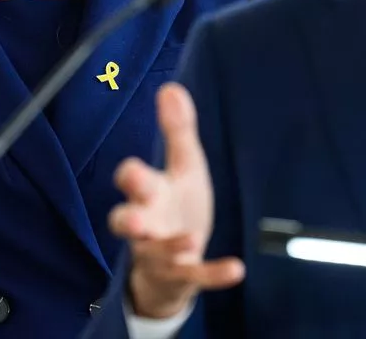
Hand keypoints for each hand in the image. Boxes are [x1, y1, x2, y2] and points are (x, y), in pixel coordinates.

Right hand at [108, 83, 244, 318]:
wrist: (174, 263)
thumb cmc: (176, 205)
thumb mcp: (183, 165)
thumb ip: (177, 131)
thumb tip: (171, 88)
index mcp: (149, 193)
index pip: (131, 182)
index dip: (130, 177)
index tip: (132, 170)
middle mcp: (148, 225)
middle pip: (128, 222)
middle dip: (130, 220)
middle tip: (136, 219)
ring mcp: (162, 255)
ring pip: (157, 254)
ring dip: (171, 248)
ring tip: (191, 241)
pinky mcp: (183, 277)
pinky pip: (197, 278)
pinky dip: (215, 274)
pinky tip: (237, 269)